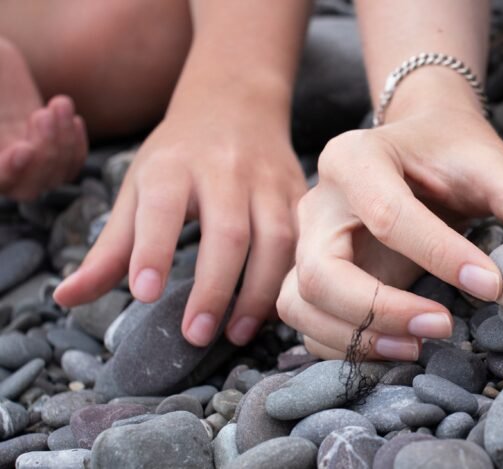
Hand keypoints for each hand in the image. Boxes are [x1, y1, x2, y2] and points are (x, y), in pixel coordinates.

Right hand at [0, 95, 87, 199]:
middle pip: (26, 188)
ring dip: (64, 142)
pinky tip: (72, 118)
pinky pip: (70, 167)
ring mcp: (23, 166)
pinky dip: (76, 146)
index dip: (9, 171)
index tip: (22, 149)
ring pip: (54, 177)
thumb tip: (11, 133)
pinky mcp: (46, 155)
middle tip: (42, 115)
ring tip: (60, 103)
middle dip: (44, 153)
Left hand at [54, 101, 305, 346]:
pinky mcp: (300, 193)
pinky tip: (272, 309)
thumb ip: (109, 247)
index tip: (145, 293)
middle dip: (214, 288)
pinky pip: (303, 241)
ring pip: (276, 240)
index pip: (163, 206)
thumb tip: (64, 299)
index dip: (154, 249)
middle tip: (194, 336)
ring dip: (259, 293)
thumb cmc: (179, 154)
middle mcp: (226, 170)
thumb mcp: (137, 186)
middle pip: (228, 233)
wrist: (236, 100)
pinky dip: (289, 279)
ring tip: (237, 333)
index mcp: (174, 165)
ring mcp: (269, 181)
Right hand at [277, 107, 502, 360]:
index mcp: (354, 157)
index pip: (387, 214)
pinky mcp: (312, 272)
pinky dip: (345, 345)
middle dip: (381, 310)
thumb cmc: (452, 152)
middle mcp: (319, 201)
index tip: (493, 286)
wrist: (417, 146)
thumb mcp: (493, 165)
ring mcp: (308, 240)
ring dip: (357, 337)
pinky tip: (398, 347)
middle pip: (323, 271)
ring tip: (417, 347)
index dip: (440, 256)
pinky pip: (308, 320)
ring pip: (303, 302)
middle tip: (444, 326)